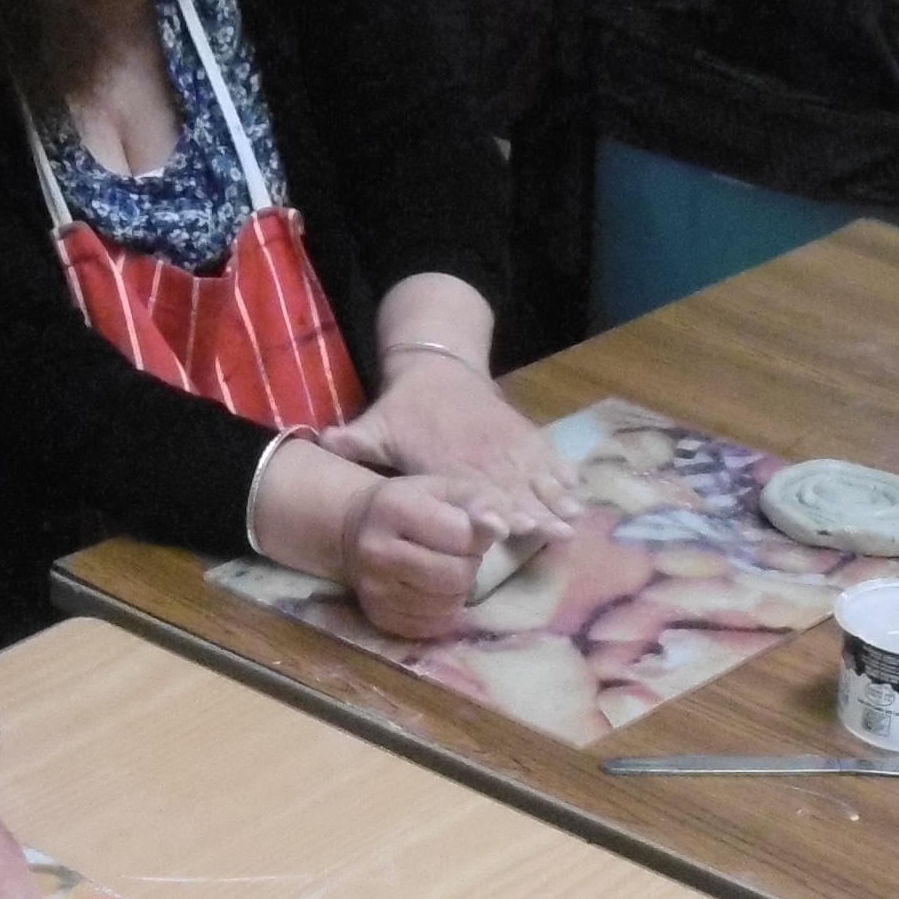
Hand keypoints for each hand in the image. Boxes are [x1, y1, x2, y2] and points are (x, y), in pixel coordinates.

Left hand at [336, 355, 576, 522]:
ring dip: (553, 498)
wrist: (438, 366)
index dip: (486, 507)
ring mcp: (505, 444)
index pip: (470, 488)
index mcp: (447, 458)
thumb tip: (320, 441)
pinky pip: (545, 457)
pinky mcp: (522, 435)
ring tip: (572, 519)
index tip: (499, 526)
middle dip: (531, 510)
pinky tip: (578, 493)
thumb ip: (354, 439)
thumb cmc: (404, 407)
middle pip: (510, 487)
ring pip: (533, 475)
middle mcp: (481, 454)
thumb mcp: (376, 422)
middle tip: (551, 532)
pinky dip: (561, 473)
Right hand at [344, 470, 524, 638]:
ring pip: (447, 606)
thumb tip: (519, 526)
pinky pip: (431, 627)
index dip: (478, 537)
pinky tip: (433, 591)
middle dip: (469, 566)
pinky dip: (443, 612)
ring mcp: (374, 589)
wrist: (354, 530)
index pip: (462, 537)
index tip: (468, 531)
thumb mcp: (445, 488)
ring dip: (458, 590)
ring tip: (445, 570)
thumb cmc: (411, 504)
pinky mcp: (378, 617)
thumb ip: (485, 502)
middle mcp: (378, 551)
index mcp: (396, 508)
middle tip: (458, 554)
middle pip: (455, 577)